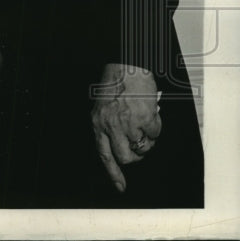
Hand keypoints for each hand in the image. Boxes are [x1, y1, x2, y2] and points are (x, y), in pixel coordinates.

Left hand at [91, 62, 161, 192]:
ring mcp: (128, 123)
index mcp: (98, 123)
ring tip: (143, 123)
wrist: (126, 65)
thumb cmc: (115, 85)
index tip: (120, 187)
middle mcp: (111, 125)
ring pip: (143, 147)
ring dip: (146, 139)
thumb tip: (123, 147)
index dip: (113, 174)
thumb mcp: (102, 107)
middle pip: (125, 157)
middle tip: (138, 144)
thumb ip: (108, 127)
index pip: (104, 155)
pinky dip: (155, 127)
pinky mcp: (145, 118)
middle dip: (135, 156)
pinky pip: (155, 134)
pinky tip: (150, 114)